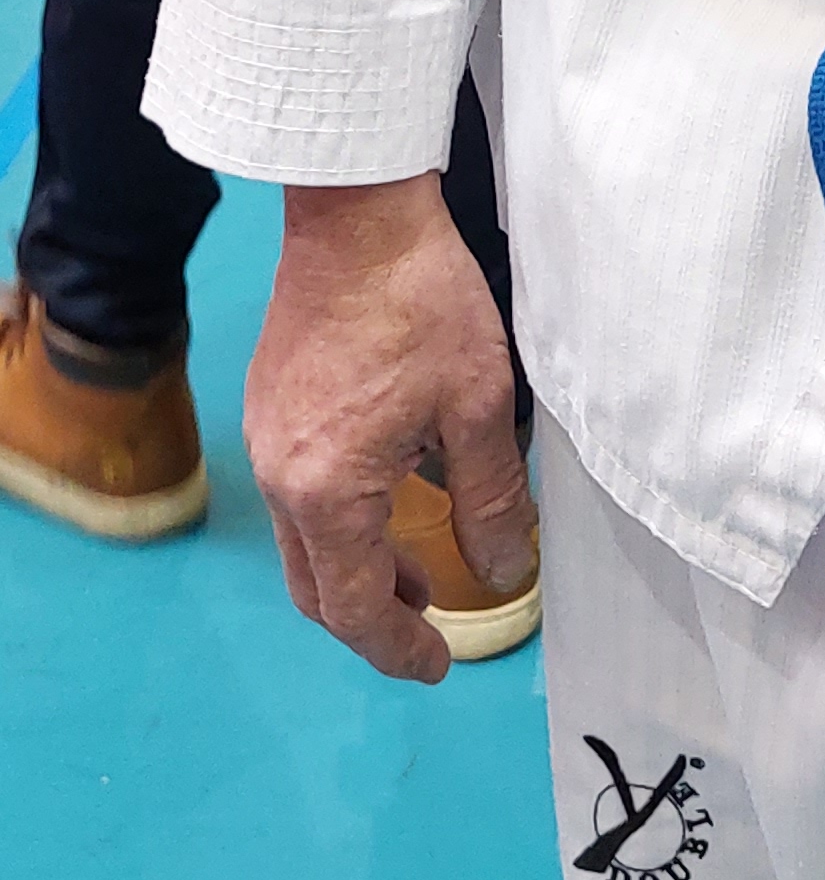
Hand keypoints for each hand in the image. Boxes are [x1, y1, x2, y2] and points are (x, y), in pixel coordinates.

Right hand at [246, 171, 536, 683]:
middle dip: (373, 623)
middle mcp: (281, 477)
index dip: (400, 648)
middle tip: (431, 636)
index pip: (357, 605)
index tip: (440, 666)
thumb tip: (504, 573)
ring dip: (358, 573)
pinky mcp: (268, 408)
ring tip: (421, 577)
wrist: (356, 213)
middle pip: (316, 588)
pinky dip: (341, 526)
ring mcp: (265, 441)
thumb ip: (491, 502)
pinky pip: (299, 498)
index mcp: (329, 489)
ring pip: (304, 545)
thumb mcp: (478, 406)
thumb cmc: (422, 303)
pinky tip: (392, 502)